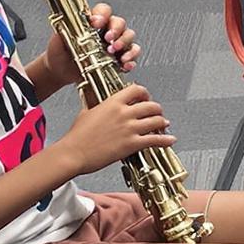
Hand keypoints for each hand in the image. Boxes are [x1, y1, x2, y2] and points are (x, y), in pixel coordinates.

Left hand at [44, 4, 138, 91]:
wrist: (60, 72)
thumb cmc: (59, 53)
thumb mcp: (57, 40)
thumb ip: (63, 30)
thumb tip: (65, 22)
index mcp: (93, 23)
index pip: (104, 11)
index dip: (103, 15)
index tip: (96, 23)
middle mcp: (106, 30)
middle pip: (120, 22)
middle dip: (116, 30)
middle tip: (108, 39)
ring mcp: (114, 44)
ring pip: (129, 36)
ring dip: (124, 43)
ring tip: (114, 52)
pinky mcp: (118, 58)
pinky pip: (132, 55)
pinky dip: (131, 59)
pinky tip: (125, 64)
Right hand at [55, 81, 172, 174]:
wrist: (72, 153)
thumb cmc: (76, 136)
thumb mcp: (86, 112)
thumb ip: (97, 105)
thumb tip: (98, 102)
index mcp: (113, 102)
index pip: (137, 90)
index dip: (145, 94)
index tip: (146, 98)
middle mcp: (124, 113)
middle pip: (151, 106)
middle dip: (157, 110)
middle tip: (157, 114)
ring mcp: (129, 128)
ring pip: (156, 121)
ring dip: (162, 123)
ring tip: (164, 125)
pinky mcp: (132, 144)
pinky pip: (155, 140)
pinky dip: (165, 140)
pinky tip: (170, 140)